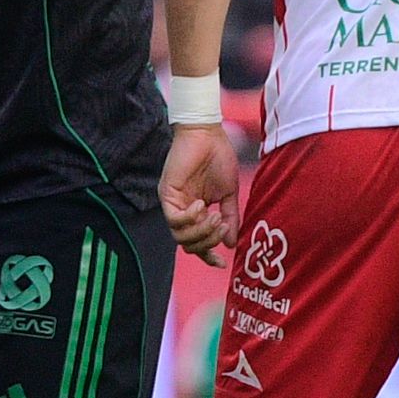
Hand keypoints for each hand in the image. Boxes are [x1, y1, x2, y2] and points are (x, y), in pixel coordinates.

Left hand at [161, 124, 241, 263]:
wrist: (208, 134)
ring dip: (201, 232)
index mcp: (196, 212)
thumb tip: (232, 243)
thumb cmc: (218, 158)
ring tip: (215, 215)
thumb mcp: (229, 193)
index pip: (197, 243)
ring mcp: (174, 203)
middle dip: (208, 242)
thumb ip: (230, 217)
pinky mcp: (167, 194)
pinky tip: (202, 206)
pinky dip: (190, 218)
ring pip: (180, 236)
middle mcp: (182, 211)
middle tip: (221, 226)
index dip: (208, 256)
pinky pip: (173, 219)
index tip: (221, 263)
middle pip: (188, 245)